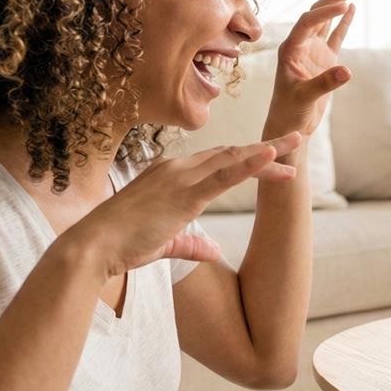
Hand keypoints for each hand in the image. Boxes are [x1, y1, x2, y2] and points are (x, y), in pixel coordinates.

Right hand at [63, 133, 302, 276]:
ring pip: (234, 158)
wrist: (92, 247)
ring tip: (298, 143)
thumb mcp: (163, 243)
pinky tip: (272, 155)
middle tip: (298, 140)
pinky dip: (250, 163)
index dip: (247, 158)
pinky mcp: (184, 194)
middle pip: (231, 154)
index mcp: (170, 175)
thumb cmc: (120, 245)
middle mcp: (176, 169)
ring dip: (269, 152)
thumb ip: (190, 243)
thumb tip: (213, 250)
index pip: (217, 162)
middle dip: (267, 148)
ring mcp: (180, 177)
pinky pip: (225, 175)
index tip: (275, 157)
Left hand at [267, 0, 357, 136]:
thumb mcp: (304, 98)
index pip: (308, 23)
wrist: (289, 125)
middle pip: (317, 14)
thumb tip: (347, 71)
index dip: (326, 13)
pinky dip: (343, 22)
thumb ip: (324, 84)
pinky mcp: (324, 59)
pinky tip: (352, 7)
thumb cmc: (290, 113)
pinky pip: (335, 35)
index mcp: (290, 49)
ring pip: (326, 20)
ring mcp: (312, 50)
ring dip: (338, 2)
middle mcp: (300, 44)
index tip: (345, 5)